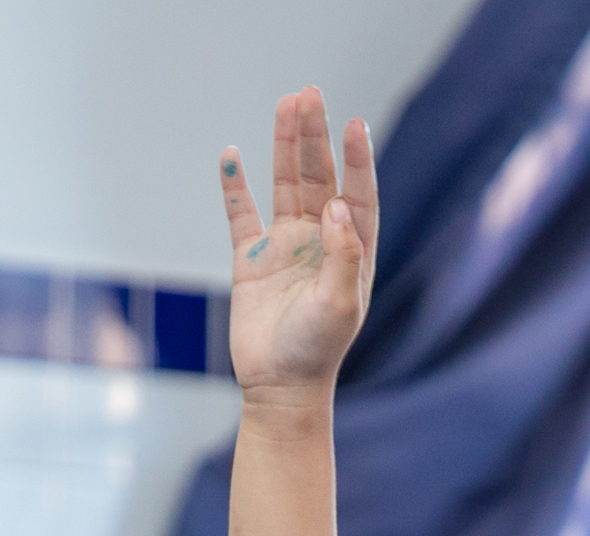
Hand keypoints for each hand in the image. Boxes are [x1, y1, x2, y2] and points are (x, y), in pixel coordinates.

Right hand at [222, 87, 377, 398]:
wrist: (279, 386)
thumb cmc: (317, 350)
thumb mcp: (339, 304)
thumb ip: (342, 254)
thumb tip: (337, 205)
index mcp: (351, 250)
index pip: (357, 193)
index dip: (357, 159)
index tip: (354, 124)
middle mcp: (321, 240)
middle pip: (319, 177)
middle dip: (315, 136)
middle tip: (309, 95)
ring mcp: (286, 246)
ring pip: (285, 184)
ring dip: (285, 146)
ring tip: (285, 105)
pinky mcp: (251, 259)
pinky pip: (241, 214)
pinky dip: (235, 186)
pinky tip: (231, 155)